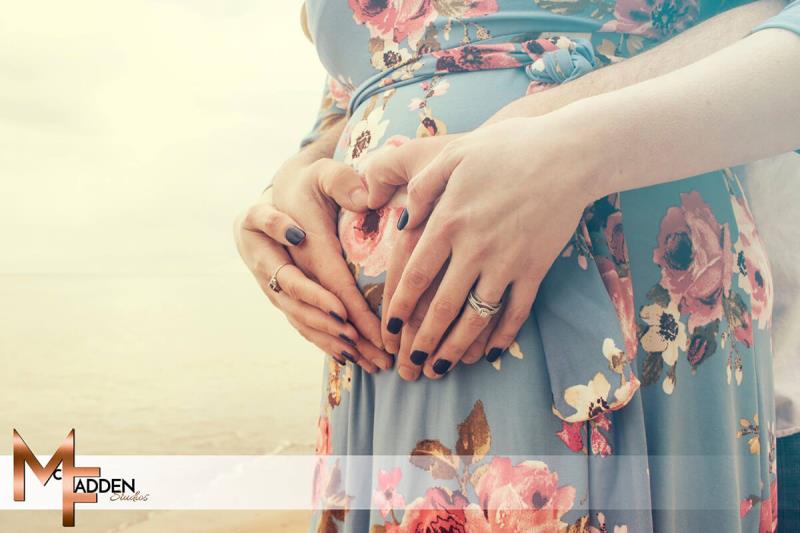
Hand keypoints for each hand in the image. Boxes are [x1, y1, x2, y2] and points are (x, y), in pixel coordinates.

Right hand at [270, 156, 393, 369]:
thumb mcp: (324, 172)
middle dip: (328, 324)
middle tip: (360, 342)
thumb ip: (341, 180)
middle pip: (296, 297)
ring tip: (359, 356)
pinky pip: (296, 319)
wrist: (277, 196)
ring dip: (326, 338)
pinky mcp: (277, 293)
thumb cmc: (308, 183)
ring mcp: (269, 280)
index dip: (333, 297)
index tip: (354, 319)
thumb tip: (364, 199)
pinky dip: (320, 339)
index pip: (312, 269)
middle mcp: (266, 258)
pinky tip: (349, 357)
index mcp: (277, 228)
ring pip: (294, 314)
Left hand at [380, 117, 595, 378]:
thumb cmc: (506, 149)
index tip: (389, 329)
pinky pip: (516, 312)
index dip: (400, 306)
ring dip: (455, 348)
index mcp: (448, 221)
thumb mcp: (452, 155)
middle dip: (423, 341)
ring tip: (440, 370)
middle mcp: (474, 249)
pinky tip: (489, 354)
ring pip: (476, 318)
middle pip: (442, 307)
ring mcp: (507, 263)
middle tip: (409, 367)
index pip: (416, 275)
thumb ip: (421, 188)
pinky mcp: (535, 270)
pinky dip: (502, 337)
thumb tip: (400, 222)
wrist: (567, 155)